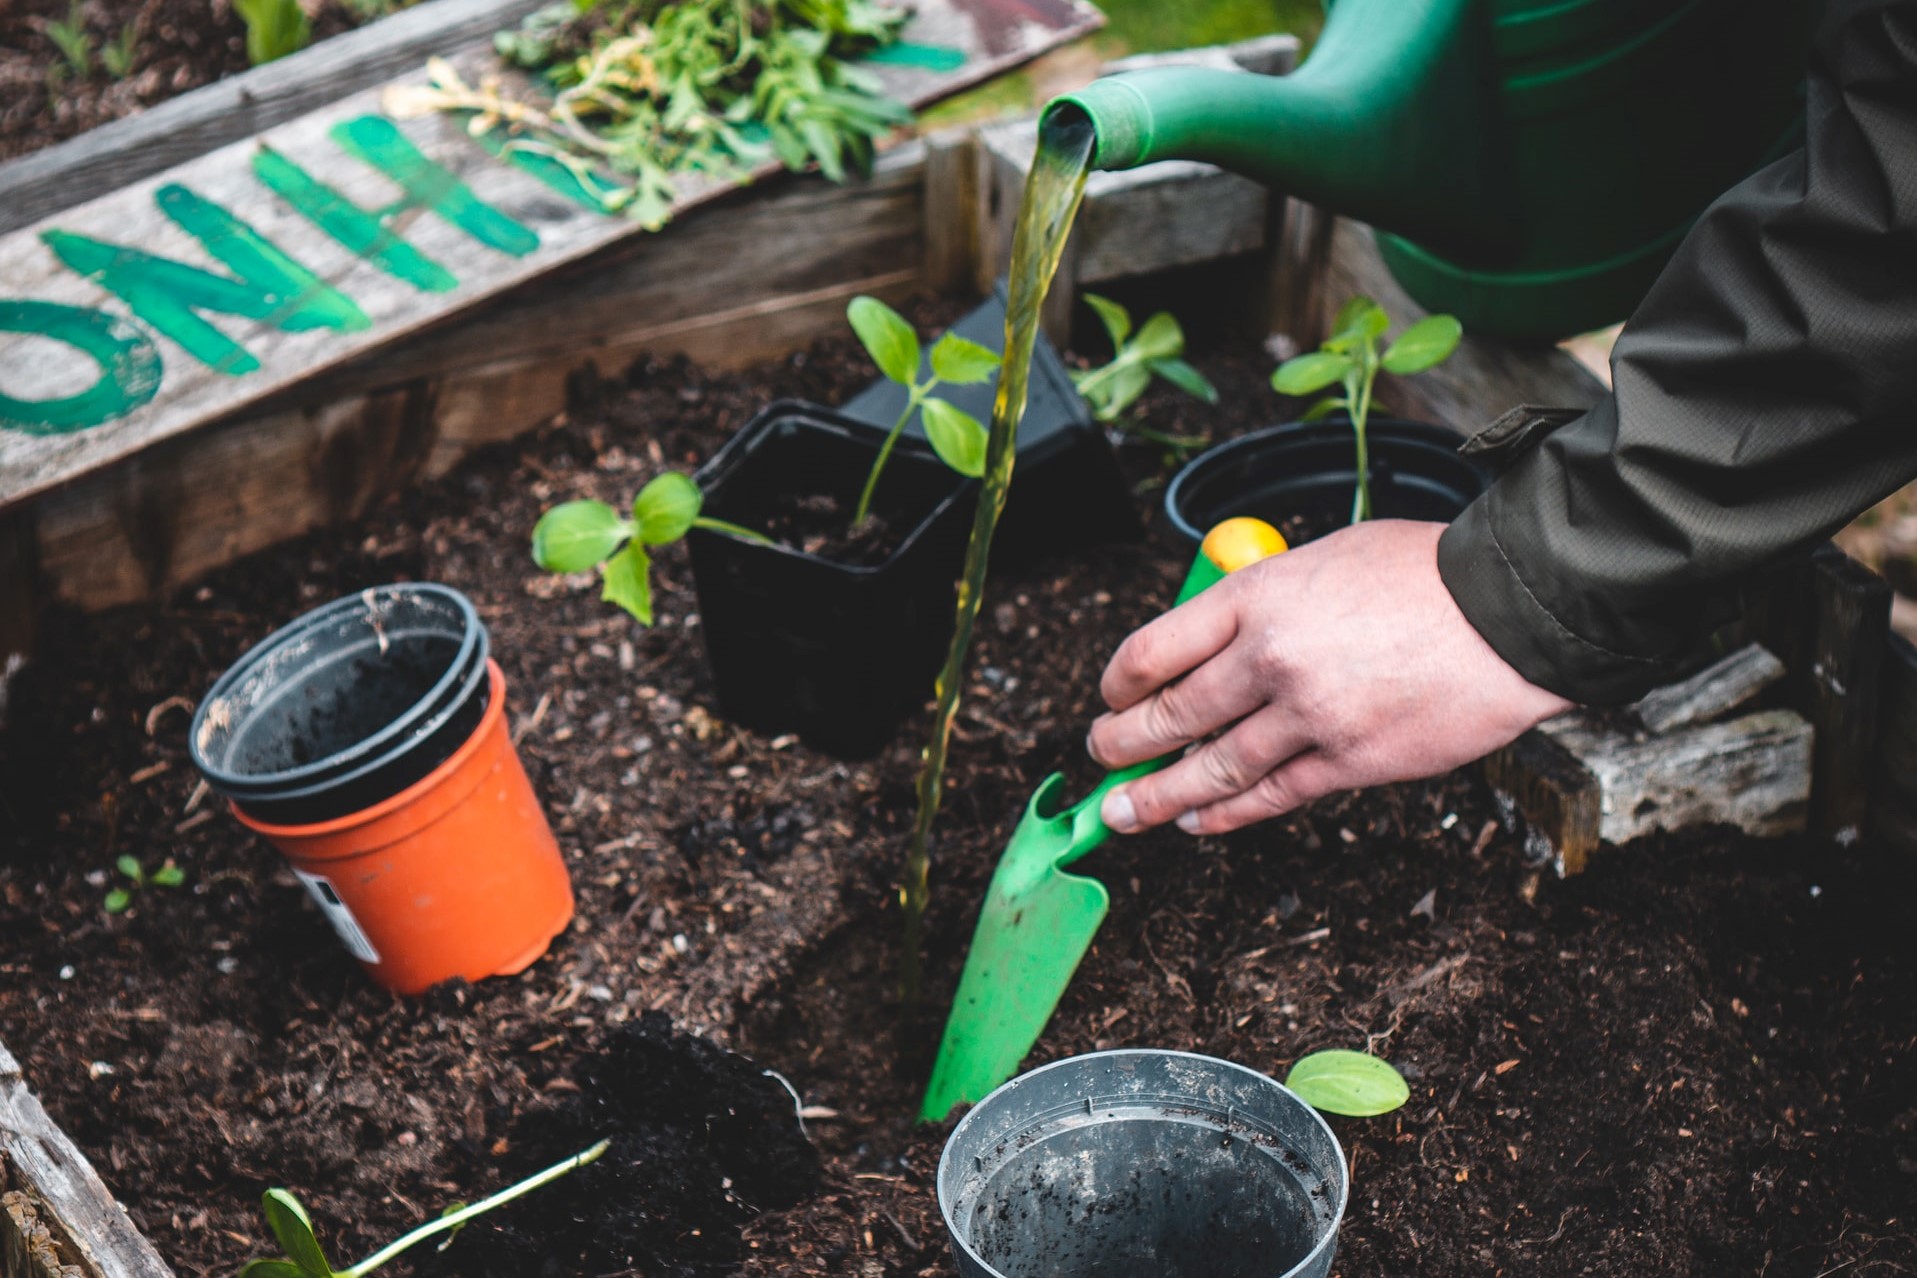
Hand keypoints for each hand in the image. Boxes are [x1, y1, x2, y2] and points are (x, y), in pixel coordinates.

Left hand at [1088, 519, 1572, 834]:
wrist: (1511, 611)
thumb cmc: (1425, 574)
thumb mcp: (1323, 557)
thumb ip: (1265, 598)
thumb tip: (1220, 636)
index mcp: (1257, 597)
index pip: (1154, 648)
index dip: (1118, 681)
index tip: (1109, 695)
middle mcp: (1270, 658)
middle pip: (1170, 714)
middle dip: (1121, 743)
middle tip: (1099, 756)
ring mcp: (1308, 716)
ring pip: (1210, 769)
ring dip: (1156, 796)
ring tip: (1123, 811)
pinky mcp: (1349, 761)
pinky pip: (1270, 797)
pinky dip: (1225, 814)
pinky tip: (1197, 821)